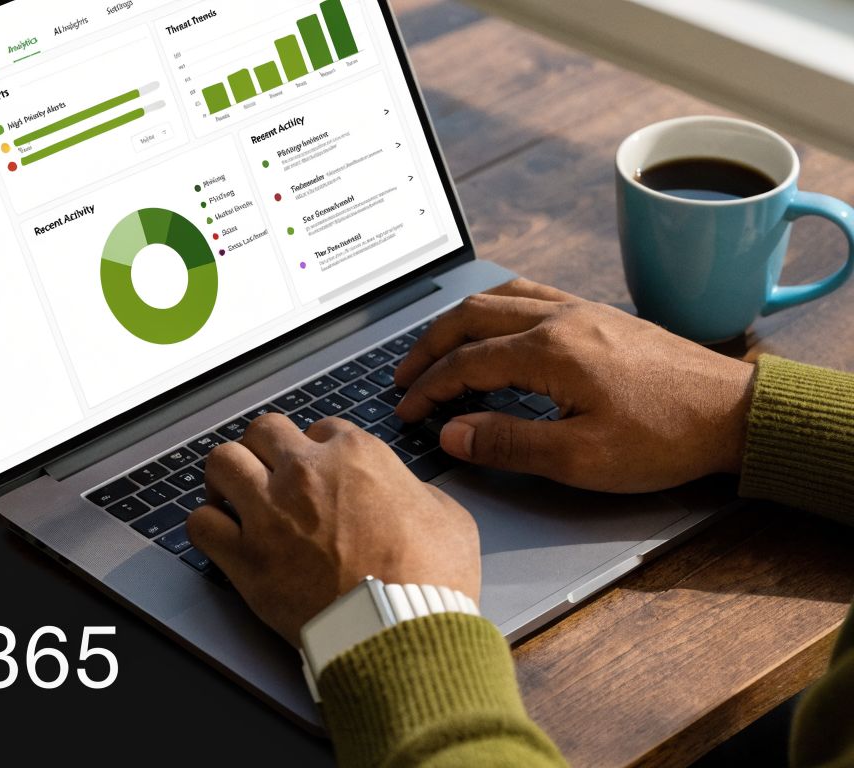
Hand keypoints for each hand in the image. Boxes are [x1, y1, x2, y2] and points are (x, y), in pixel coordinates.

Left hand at [186, 415, 479, 645]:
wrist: (403, 630)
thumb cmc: (430, 579)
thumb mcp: (447, 515)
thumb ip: (413, 490)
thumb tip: (404, 493)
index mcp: (355, 455)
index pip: (321, 428)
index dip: (320, 450)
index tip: (320, 470)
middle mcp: (305, 474)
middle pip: (262, 431)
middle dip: (267, 450)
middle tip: (271, 472)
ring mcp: (269, 513)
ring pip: (222, 462)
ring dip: (228, 476)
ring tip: (235, 493)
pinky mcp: (246, 559)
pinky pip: (201, 523)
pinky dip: (208, 525)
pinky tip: (221, 533)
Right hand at [394, 279, 754, 492]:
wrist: (735, 413)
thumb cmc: (665, 437)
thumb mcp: (581, 458)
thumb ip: (509, 443)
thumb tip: (452, 434)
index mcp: (549, 352)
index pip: (465, 364)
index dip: (427, 389)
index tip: (406, 411)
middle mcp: (560, 320)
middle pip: (471, 317)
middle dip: (429, 346)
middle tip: (404, 376)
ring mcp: (582, 312)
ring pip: (499, 297)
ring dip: (459, 320)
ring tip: (437, 347)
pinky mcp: (601, 316)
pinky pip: (532, 294)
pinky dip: (496, 306)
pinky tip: (496, 322)